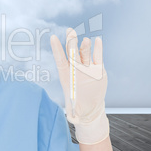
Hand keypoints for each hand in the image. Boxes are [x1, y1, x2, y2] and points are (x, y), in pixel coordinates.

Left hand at [50, 28, 109, 144]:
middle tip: (69, 31)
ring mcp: (86, 68)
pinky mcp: (98, 69)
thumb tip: (73, 119)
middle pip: (72, 53)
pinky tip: (98, 41)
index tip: (52, 37)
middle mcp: (75, 69)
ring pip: (84, 53)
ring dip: (84, 46)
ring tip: (85, 39)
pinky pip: (97, 57)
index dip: (56, 48)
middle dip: (70, 42)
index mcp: (66, 75)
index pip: (60, 59)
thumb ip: (73, 114)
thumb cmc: (78, 108)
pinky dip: (98, 49)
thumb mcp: (74, 112)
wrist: (90, 107)